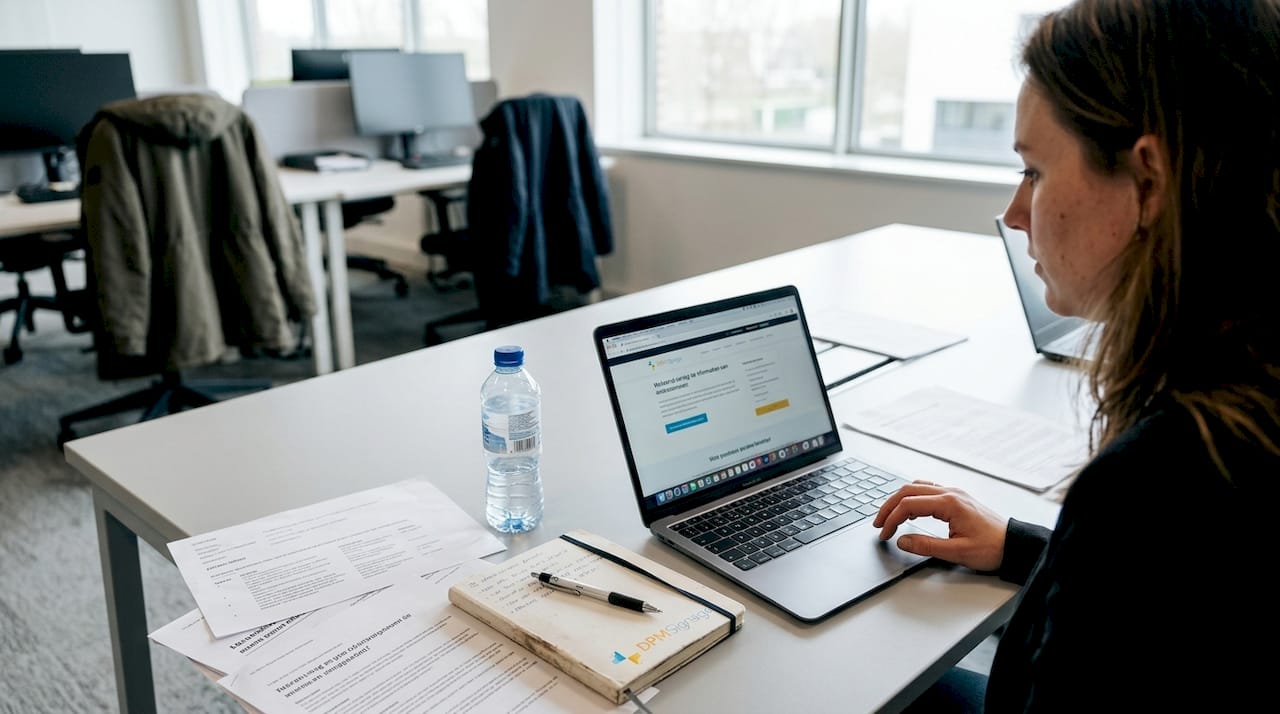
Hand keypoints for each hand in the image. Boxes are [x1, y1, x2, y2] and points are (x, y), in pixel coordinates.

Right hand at [874, 481, 1006, 571]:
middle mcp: (950, 493)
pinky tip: (909, 508)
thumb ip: (926, 546)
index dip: (892, 519)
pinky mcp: (957, 498)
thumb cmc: (992, 548)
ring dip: (900, 499)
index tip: (884, 534)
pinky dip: (912, 497)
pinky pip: (928, 489)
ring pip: (917, 486)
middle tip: (878, 523)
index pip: (909, 504)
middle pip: (908, 490)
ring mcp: (954, 493)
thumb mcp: (957, 552)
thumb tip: (902, 540)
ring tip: (889, 516)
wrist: (1015, 544)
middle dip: (889, 506)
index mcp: (949, 503)